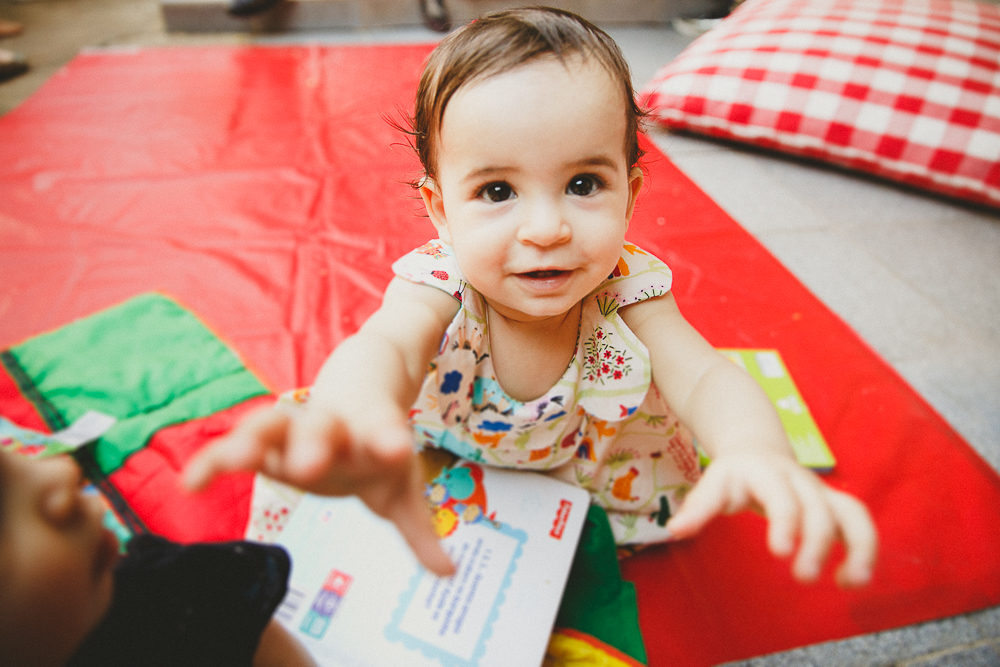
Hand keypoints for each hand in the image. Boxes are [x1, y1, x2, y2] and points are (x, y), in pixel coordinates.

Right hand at [183, 402, 455, 576]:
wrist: (359, 389)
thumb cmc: (377, 449)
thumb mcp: (401, 487)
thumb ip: (418, 530)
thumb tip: (449, 574)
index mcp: (372, 432)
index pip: (381, 433)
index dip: (388, 440)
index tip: (397, 447)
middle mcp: (331, 427)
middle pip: (319, 429)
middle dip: (313, 445)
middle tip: (309, 466)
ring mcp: (294, 428)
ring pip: (270, 425)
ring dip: (252, 441)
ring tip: (236, 461)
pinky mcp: (264, 440)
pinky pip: (233, 446)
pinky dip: (213, 461)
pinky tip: (191, 485)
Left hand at [666, 453, 876, 587]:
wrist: (756, 447)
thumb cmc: (733, 475)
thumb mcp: (713, 484)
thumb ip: (698, 507)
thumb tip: (675, 530)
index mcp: (766, 472)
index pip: (780, 495)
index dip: (785, 521)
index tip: (780, 552)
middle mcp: (799, 480)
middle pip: (818, 508)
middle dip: (816, 542)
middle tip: (803, 577)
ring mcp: (821, 492)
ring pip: (852, 512)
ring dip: (859, 546)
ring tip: (852, 582)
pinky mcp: (835, 506)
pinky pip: (860, 523)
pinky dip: (863, 551)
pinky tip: (850, 581)